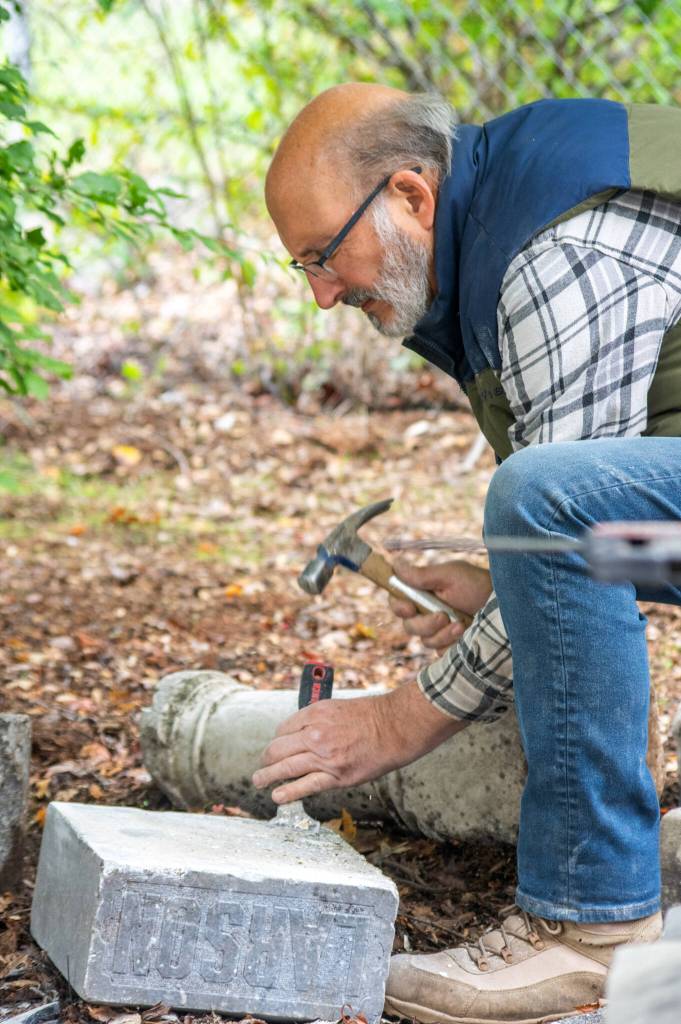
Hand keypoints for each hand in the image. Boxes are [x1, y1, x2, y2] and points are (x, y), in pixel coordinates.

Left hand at [252, 680, 465, 803]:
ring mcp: (324, 756)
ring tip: (258, 781)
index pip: (284, 729)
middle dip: (267, 758)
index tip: (278, 746)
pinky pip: (306, 785)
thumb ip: (318, 720)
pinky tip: (277, 796)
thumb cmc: (371, 716)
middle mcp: (315, 734)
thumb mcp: (338, 708)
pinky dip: (289, 792)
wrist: (395, 726)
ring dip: (268, 776)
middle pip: (279, 748)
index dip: (278, 739)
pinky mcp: (336, 775)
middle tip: (262, 765)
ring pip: (286, 767)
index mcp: (315, 713)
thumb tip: (303, 734)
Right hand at [389, 558, 491, 654]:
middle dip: (425, 623)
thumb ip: (422, 575)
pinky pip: (440, 652)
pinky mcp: (449, 646)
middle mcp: (426, 614)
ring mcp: (438, 632)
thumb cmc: (477, 584)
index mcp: (422, 594)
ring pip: (425, 641)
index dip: (398, 607)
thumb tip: (396, 566)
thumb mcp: (450, 576)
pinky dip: (451, 644)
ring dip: (443, 634)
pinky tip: (464, 635)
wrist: (504, 604)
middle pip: (409, 626)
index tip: (408, 608)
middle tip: (443, 616)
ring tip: (461, 624)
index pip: (398, 602)